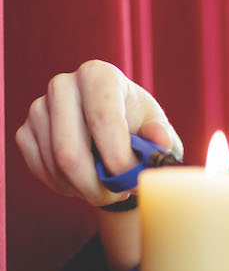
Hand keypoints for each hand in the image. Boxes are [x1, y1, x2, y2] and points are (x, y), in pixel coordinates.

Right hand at [15, 60, 182, 206]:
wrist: (114, 131)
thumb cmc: (140, 127)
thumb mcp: (157, 128)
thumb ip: (161, 135)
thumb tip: (160, 141)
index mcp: (99, 75)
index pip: (103, 120)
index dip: (118, 158)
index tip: (132, 182)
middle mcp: (62, 85)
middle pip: (70, 150)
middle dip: (98, 185)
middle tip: (120, 194)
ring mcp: (38, 109)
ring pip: (56, 166)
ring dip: (86, 189)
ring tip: (110, 187)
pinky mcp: (25, 132)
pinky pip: (42, 171)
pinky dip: (68, 188)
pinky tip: (87, 182)